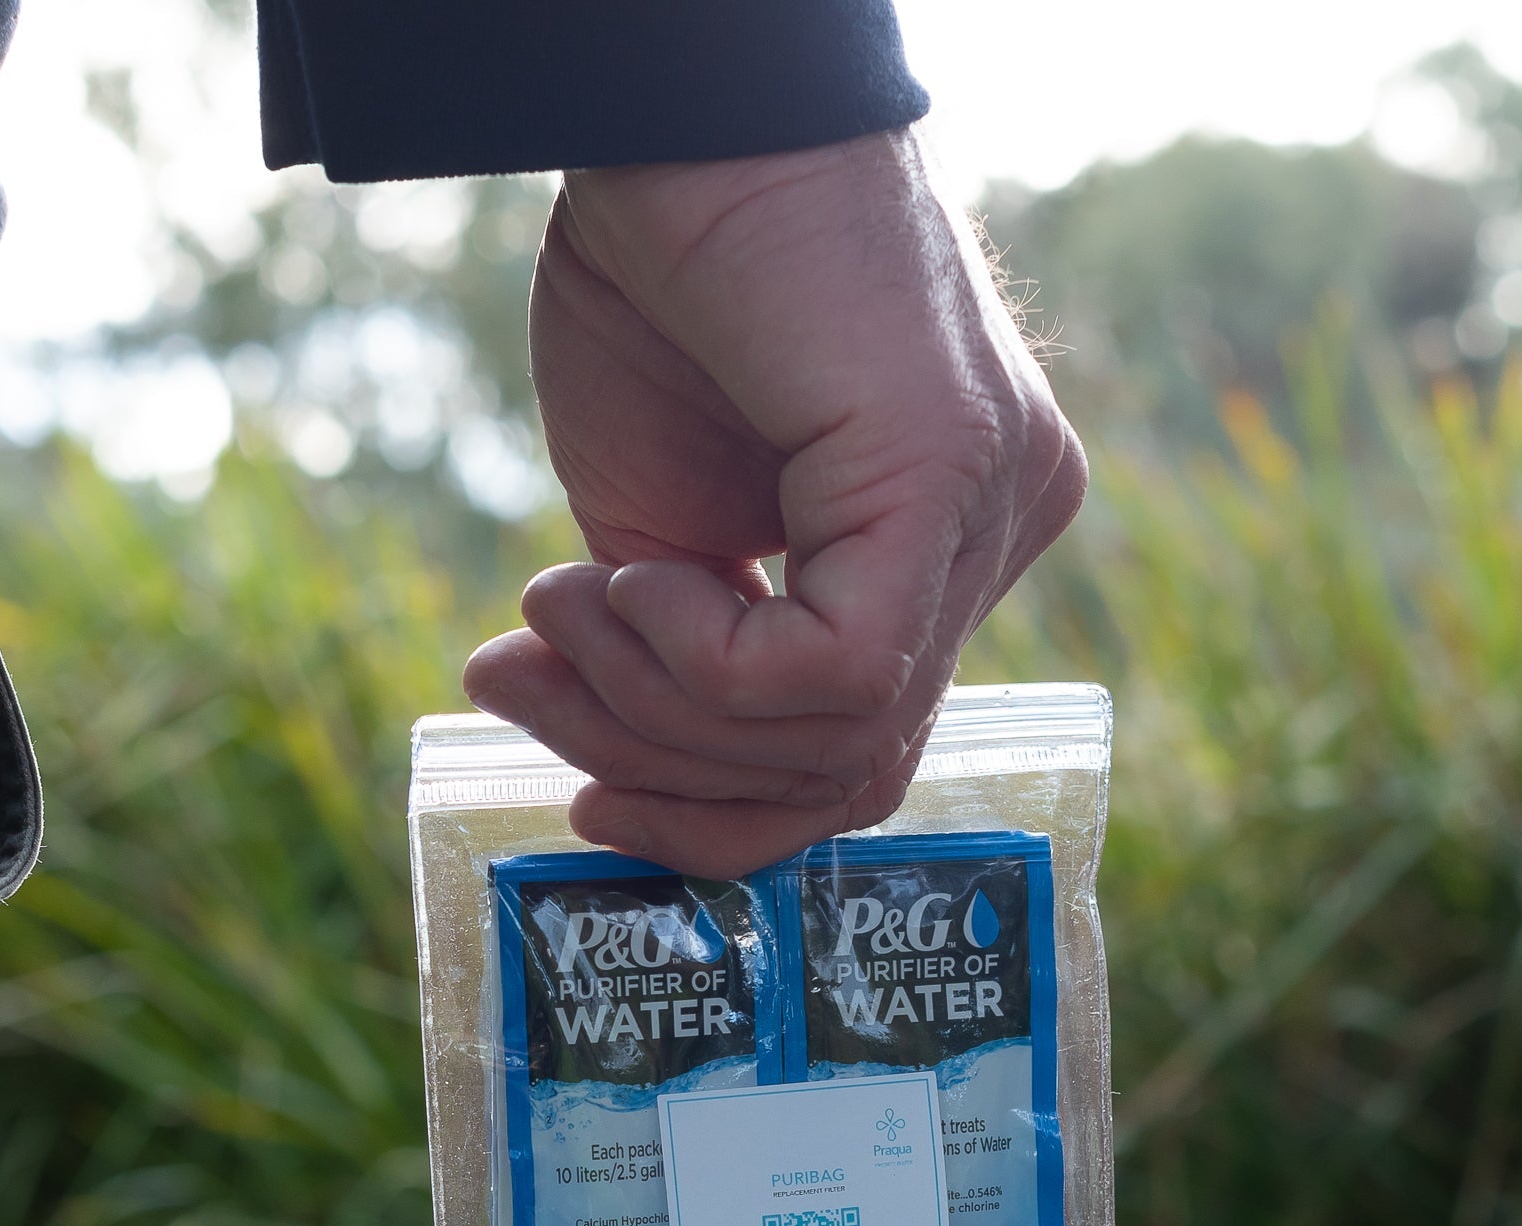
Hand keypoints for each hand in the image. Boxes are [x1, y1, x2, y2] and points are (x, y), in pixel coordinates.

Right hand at [462, 127, 1084, 877]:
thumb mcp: (661, 528)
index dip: (712, 817)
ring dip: (656, 707)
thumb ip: (686, 659)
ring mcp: (993, 509)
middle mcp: (992, 541)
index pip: (853, 757)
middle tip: (528, 690)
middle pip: (848, 776)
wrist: (669, 113)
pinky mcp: (955, 473)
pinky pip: (841, 675)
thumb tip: (615, 785)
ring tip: (566, 605)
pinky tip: (635, 577)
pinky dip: (702, 660)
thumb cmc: (663, 290)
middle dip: (662, 770)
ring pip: (840, 744)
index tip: (582, 796)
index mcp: (934, 552)